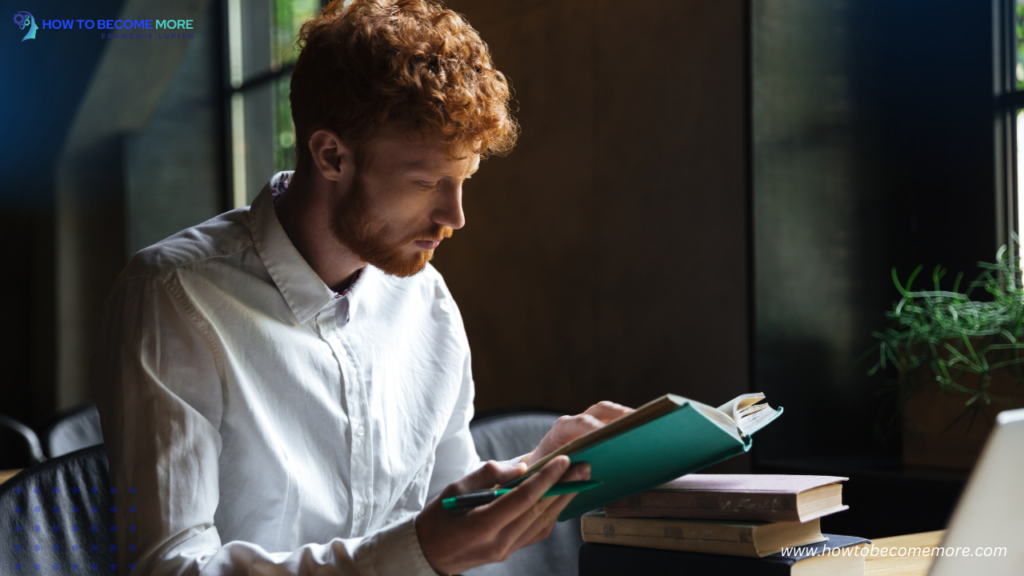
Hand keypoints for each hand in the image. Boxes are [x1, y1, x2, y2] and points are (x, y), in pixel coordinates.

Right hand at [415, 455, 590, 574]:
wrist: (429, 553)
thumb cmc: (439, 517)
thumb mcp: (454, 488)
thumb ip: (487, 475)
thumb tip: (520, 466)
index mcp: (483, 525)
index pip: (523, 499)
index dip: (546, 478)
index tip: (563, 460)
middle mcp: (499, 541)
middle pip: (539, 511)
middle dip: (564, 487)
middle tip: (583, 466)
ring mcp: (506, 550)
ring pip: (543, 522)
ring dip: (563, 500)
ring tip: (578, 479)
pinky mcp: (510, 551)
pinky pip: (537, 531)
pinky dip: (551, 513)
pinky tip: (560, 497)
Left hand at [526, 401, 632, 465]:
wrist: (537, 470)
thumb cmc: (543, 473)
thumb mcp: (549, 475)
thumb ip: (565, 474)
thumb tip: (587, 471)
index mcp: (561, 430)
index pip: (581, 422)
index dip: (598, 427)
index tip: (614, 437)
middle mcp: (575, 422)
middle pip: (601, 410)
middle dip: (621, 414)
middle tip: (641, 424)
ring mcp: (585, 424)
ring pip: (609, 413)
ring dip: (628, 417)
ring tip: (648, 427)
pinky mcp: (593, 430)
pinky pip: (612, 422)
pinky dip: (626, 425)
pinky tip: (640, 435)